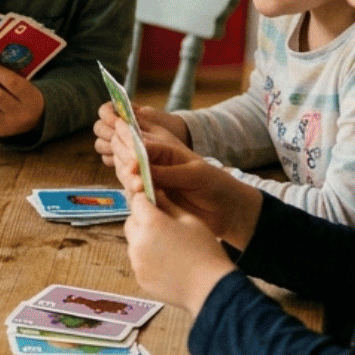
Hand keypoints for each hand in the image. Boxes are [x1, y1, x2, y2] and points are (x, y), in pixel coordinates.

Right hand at [93, 101, 187, 164]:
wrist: (176, 142)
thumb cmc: (165, 126)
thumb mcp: (153, 118)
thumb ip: (137, 116)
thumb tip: (125, 117)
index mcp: (121, 113)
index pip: (104, 111)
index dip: (107, 115)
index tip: (117, 121)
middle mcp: (114, 127)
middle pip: (98, 128)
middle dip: (107, 132)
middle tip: (118, 139)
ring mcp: (114, 142)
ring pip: (100, 145)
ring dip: (109, 147)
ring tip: (124, 151)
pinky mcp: (118, 157)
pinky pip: (107, 159)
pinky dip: (114, 160)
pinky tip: (127, 162)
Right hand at [110, 125, 261, 247]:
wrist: (228, 212)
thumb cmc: (216, 186)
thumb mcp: (194, 174)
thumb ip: (165, 172)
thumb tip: (135, 168)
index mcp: (165, 149)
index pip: (139, 142)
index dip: (130, 150)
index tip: (132, 166)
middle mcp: (153, 162)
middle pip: (126, 156)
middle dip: (126, 166)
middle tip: (136, 182)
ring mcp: (150, 181)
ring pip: (126, 175)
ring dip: (128, 182)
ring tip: (139, 190)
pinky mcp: (150, 200)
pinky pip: (133, 196)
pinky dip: (133, 198)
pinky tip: (141, 200)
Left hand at [123, 192, 236, 314]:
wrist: (210, 289)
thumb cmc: (205, 252)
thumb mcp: (190, 220)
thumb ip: (169, 205)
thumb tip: (156, 193)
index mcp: (152, 223)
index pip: (137, 201)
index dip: (145, 199)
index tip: (154, 202)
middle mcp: (138, 242)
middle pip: (131, 222)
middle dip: (142, 220)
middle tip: (163, 225)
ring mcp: (137, 262)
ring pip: (133, 243)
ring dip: (144, 240)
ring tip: (168, 247)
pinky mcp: (140, 278)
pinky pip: (138, 261)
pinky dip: (147, 259)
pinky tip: (168, 263)